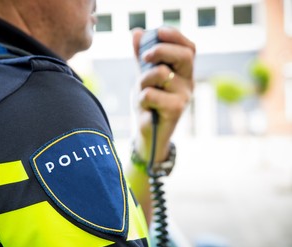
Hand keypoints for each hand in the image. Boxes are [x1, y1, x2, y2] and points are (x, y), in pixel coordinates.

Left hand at [132, 27, 195, 162]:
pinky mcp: (176, 109)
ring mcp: (184, 96)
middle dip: (160, 50)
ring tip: (143, 92)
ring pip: (160, 74)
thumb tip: (137, 32)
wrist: (149, 134)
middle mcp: (189, 82)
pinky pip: (150, 93)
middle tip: (144, 57)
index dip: (175, 36)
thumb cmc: (149, 104)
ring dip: (143, 80)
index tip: (158, 32)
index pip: (189, 48)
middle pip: (183, 56)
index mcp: (184, 72)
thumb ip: (142, 58)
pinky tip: (146, 108)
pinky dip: (141, 98)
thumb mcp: (144, 77)